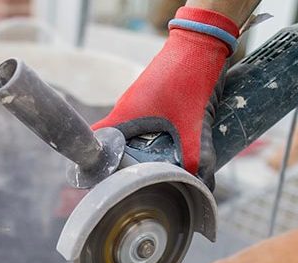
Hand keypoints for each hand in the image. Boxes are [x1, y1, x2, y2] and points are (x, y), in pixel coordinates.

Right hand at [92, 6, 237, 174]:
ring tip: (153, 168)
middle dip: (123, 162)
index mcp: (124, 116)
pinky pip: (143, 123)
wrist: (201, 43)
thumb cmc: (188, 80)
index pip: (96, 142)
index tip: (103, 181)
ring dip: (138, 149)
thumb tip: (201, 184)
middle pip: (114, 142)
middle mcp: (125, 109)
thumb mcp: (194, 126)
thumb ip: (198, 158)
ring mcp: (137, 102)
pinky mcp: (150, 98)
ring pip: (130, 133)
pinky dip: (151, 137)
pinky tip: (168, 147)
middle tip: (134, 182)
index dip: (96, 163)